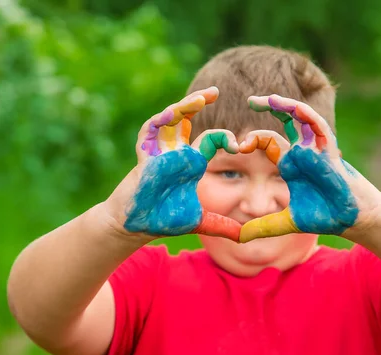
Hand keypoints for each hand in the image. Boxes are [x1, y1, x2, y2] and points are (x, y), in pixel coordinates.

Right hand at [104, 87, 241, 241]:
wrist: (137, 227)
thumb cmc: (164, 219)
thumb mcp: (199, 222)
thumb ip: (221, 226)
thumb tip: (244, 237)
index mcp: (191, 163)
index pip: (211, 140)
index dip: (225, 138)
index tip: (241, 144)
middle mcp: (176, 152)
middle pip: (187, 119)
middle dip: (198, 102)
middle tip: (215, 91)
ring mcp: (159, 152)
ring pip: (169, 120)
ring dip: (183, 107)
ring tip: (200, 98)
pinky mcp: (144, 157)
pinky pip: (149, 132)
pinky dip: (160, 121)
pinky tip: (173, 114)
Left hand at [238, 94, 380, 242]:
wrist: (350, 220)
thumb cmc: (323, 216)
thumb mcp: (286, 222)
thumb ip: (262, 227)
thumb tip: (238, 239)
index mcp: (289, 164)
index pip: (268, 142)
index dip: (253, 140)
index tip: (238, 146)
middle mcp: (301, 152)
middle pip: (285, 121)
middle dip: (270, 108)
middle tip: (252, 101)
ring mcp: (316, 149)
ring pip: (302, 118)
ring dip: (287, 106)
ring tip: (269, 98)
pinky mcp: (329, 152)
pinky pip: (319, 128)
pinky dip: (307, 116)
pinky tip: (294, 108)